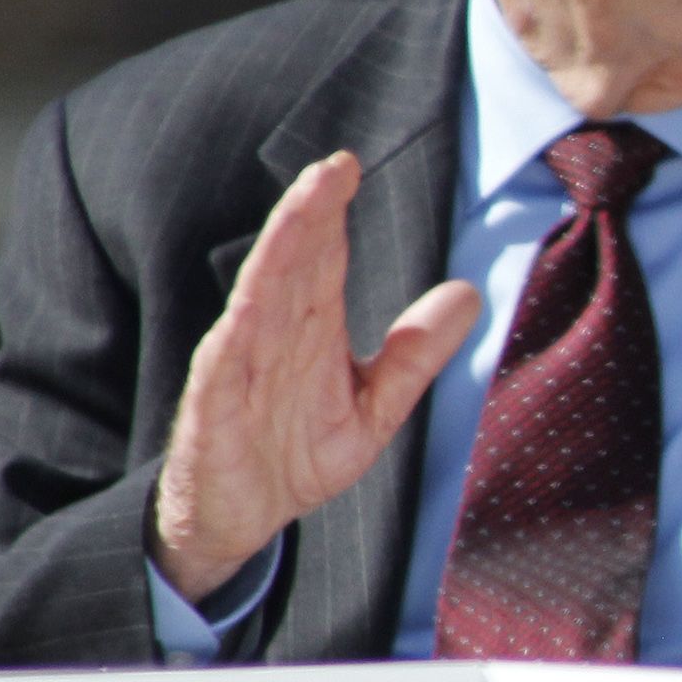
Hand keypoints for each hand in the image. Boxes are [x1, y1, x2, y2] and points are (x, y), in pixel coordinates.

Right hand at [148, 152, 480, 601]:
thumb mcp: (374, 406)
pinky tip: (248, 307)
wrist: (241, 516)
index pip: (322, 257)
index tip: (349, 164)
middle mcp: (273, 334)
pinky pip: (224, 366)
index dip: (332, 211)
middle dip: (309, 213)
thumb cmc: (297, 453)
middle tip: (333, 166)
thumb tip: (467, 294)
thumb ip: (416, 354)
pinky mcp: (214, 406)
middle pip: (291, 263)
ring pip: (259, 299)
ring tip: (300, 209)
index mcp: (309, 327)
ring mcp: (240, 366)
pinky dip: (236, 336)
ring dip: (278, 253)